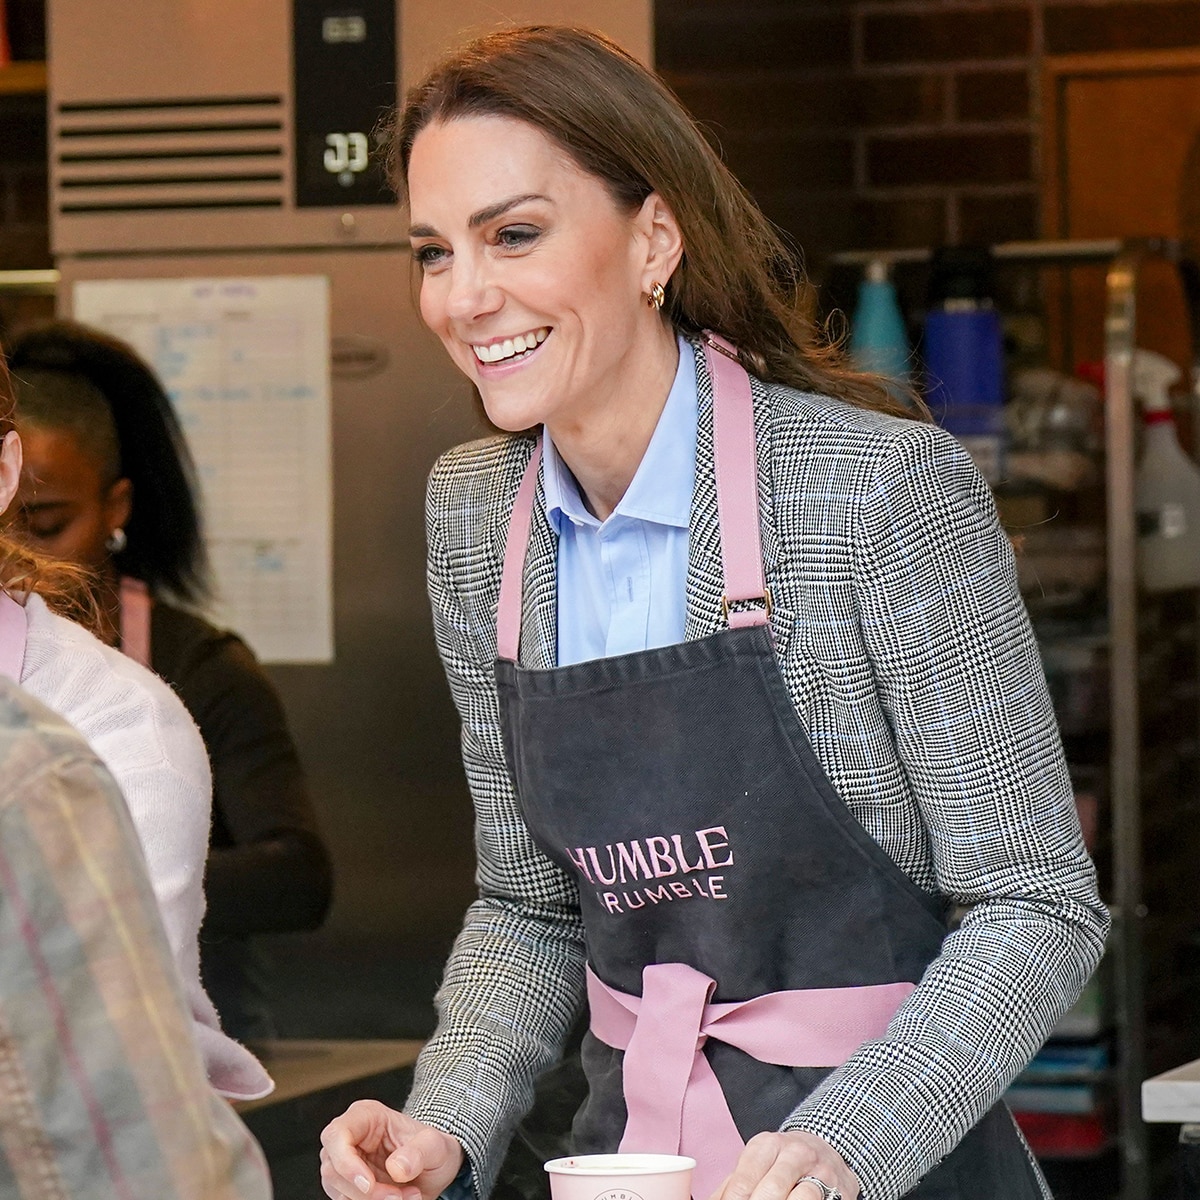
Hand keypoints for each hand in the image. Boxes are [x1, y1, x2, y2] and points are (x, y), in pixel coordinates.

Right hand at [320, 1101, 464, 1199]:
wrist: (434, 1168)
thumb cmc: (431, 1148)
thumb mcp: (436, 1145)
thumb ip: (419, 1152)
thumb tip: (397, 1167)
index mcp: (366, 1116)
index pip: (337, 1134)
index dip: (345, 1162)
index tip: (368, 1184)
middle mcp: (350, 1139)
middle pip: (334, 1169)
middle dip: (366, 1191)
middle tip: (397, 1196)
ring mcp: (346, 1165)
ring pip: (339, 1191)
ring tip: (405, 1197)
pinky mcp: (348, 1188)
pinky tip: (397, 1199)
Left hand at [711, 1131, 860, 1199]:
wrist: (828, 1149)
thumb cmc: (783, 1161)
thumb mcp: (757, 1163)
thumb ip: (733, 1185)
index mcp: (767, 1145)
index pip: (744, 1179)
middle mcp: (795, 1153)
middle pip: (771, 1190)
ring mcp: (820, 1169)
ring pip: (801, 1197)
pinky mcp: (841, 1187)